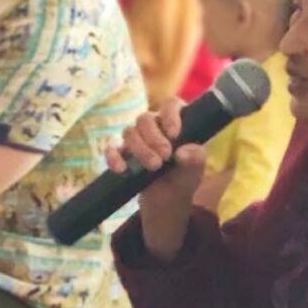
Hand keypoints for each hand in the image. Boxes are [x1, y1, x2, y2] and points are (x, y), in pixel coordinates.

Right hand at [106, 101, 207, 255]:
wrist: (166, 203)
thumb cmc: (183, 180)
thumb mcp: (194, 172)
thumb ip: (194, 160)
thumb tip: (181, 152)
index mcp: (175, 123)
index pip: (171, 105)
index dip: (170, 116)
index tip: (174, 135)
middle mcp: (154, 126)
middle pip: (145, 118)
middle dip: (154, 138)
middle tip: (164, 157)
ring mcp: (136, 139)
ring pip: (129, 132)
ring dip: (139, 149)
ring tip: (153, 168)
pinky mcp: (122, 154)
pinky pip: (112, 148)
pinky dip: (114, 157)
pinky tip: (121, 169)